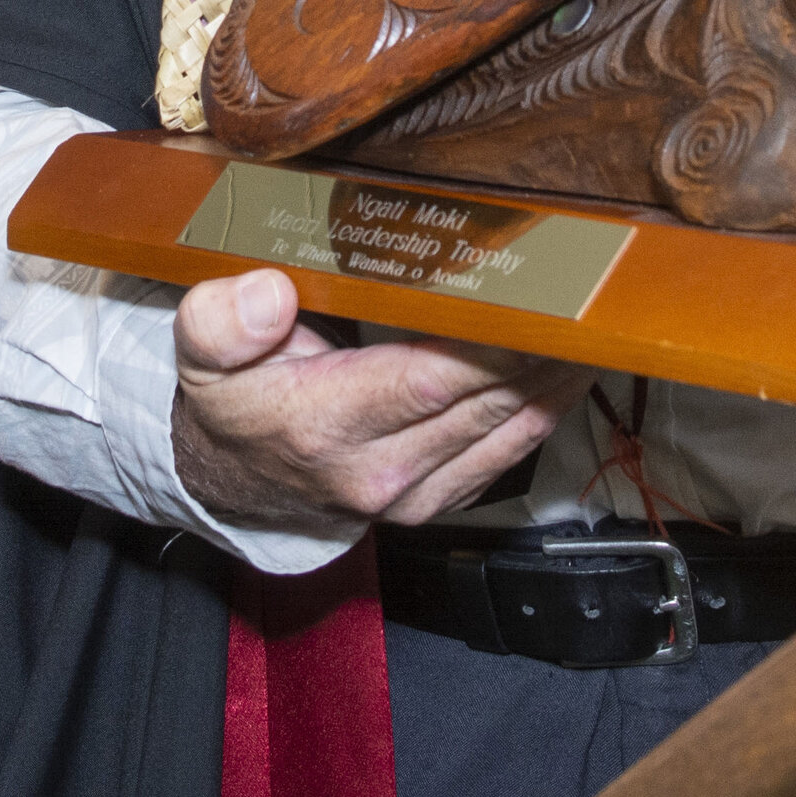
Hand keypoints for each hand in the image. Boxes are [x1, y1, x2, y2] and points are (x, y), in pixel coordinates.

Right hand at [170, 268, 583, 529]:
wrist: (228, 483)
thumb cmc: (231, 402)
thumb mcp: (198, 351)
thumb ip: (221, 319)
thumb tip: (267, 292)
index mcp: (323, 425)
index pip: (429, 379)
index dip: (490, 342)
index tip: (537, 296)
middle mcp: (377, 472)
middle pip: (484, 401)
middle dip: (542, 347)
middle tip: (588, 291)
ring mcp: (411, 496)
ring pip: (508, 431)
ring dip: (558, 379)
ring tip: (597, 325)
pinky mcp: (434, 505)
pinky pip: (506, 456)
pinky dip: (544, 412)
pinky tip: (569, 371)